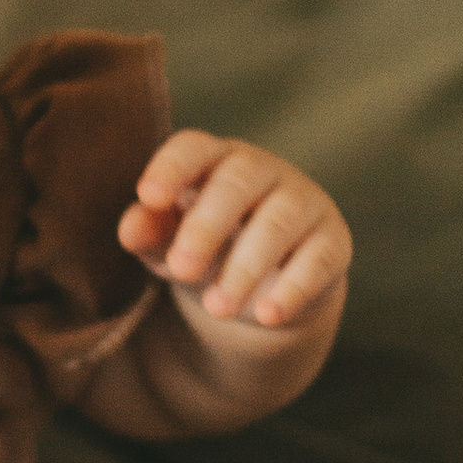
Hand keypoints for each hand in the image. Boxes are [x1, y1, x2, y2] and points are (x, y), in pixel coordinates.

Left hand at [120, 129, 350, 336]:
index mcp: (213, 160)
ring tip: (216, 308)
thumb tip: (130, 228)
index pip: (192, 148)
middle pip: (236, 183)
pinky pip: (318, 259)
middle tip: (179, 270)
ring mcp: (303, 202)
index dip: (171, 167)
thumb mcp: (170, 243)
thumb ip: (149, 231)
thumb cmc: (207, 249)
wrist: (266, 290)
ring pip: (277, 224)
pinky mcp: (333, 242)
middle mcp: (262, 170)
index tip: (148, 196)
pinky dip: (293, 288)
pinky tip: (268, 315)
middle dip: (205, 227)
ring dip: (244, 268)